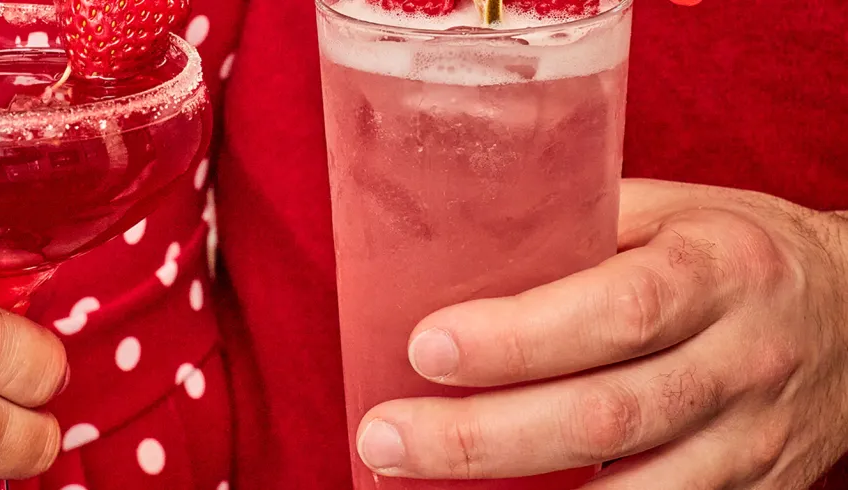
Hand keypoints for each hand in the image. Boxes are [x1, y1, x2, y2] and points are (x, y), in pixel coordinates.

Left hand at [356, 179, 847, 487]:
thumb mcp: (671, 213)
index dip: (519, 338)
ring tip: (415, 482)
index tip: (426, 347)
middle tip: (385, 436)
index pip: (617, 310)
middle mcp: (741, 361)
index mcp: (718, 270)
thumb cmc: (737, 253)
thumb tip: (451, 250)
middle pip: (606, 417)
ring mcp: (753, 441)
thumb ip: (576, 228)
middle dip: (480, 437)